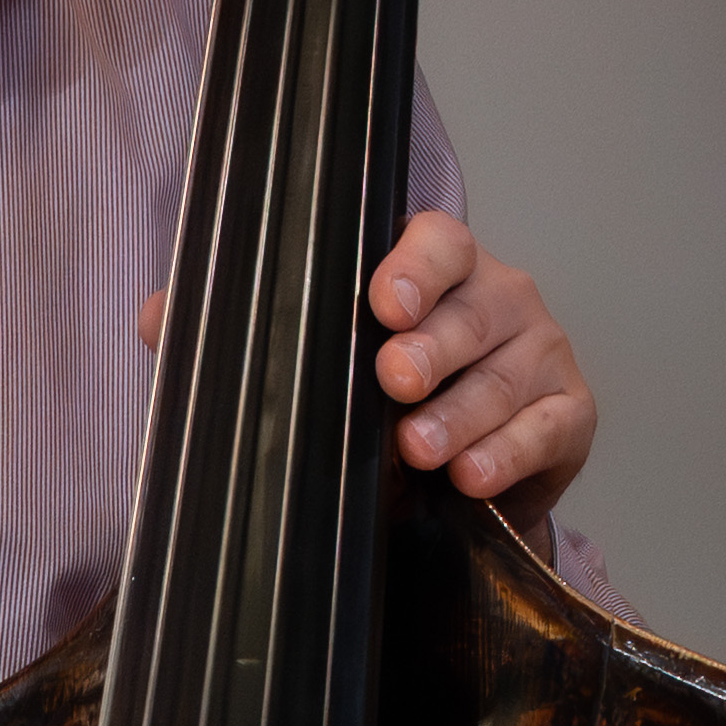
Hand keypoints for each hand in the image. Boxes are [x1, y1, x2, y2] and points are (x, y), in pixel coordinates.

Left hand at [132, 221, 600, 513]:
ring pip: (505, 375)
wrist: (454, 484)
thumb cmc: (379, 407)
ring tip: (421, 449)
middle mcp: (498, 298)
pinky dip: (511, 453)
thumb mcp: (311, 371)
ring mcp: (541, 353)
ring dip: (462, 415)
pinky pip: (547, 428)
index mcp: (438, 269)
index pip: (437, 241)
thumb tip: (156, 316)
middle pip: (475, 308)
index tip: (381, 301)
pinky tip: (473, 477)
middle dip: (433, 346)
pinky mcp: (569, 415)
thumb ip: (242, 336)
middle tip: (392, 380)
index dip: (413, 265)